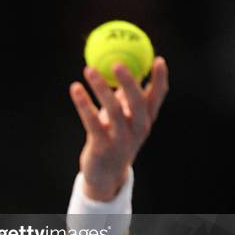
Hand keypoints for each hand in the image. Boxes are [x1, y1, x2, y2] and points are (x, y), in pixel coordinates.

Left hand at [69, 57, 168, 200]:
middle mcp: (137, 129)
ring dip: (100, 87)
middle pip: (137, 102)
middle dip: (129, 81)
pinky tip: (75, 88)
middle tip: (116, 63)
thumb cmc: (115, 140)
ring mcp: (121, 139)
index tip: (157, 59)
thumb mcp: (125, 119)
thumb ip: (127, 97)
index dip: (159, 78)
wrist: (106, 175)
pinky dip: (83, 103)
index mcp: (145, 120)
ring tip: (88, 69)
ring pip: (113, 110)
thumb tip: (127, 68)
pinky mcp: (102, 146)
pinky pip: (92, 121)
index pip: (157, 97)